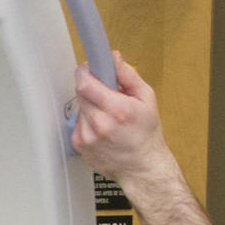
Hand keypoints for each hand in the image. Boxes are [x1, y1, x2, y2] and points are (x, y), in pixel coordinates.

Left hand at [70, 52, 182, 189]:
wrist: (141, 166)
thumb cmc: (146, 133)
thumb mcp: (146, 98)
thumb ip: (127, 75)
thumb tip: (112, 57)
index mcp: (117, 110)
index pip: (85, 83)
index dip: (85, 71)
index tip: (90, 68)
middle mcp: (99, 124)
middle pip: (80, 92)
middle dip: (91, 87)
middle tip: (105, 92)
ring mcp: (87, 136)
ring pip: (80, 107)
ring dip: (90, 105)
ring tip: (107, 114)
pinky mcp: (79, 144)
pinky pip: (78, 122)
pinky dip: (88, 120)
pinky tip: (102, 128)